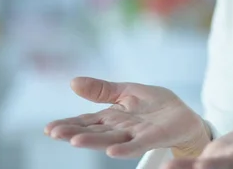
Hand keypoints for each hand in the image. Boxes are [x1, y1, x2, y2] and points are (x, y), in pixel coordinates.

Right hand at [44, 77, 209, 158]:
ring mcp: (136, 134)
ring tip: (75, 140)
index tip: (48, 128)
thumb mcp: (126, 91)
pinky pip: (138, 143)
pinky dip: (125, 148)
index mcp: (111, 117)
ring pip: (111, 138)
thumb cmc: (154, 105)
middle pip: (94, 131)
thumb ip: (101, 90)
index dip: (68, 124)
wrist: (183, 115)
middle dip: (74, 132)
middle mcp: (120, 128)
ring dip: (94, 141)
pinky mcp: (153, 136)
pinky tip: (112, 151)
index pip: (86, 121)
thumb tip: (72, 81)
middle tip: (54, 133)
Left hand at [165, 110, 232, 168]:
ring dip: (182, 167)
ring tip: (164, 168)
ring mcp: (223, 162)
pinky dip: (182, 165)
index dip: (216, 165)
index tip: (201, 166)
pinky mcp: (216, 157)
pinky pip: (196, 164)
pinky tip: (166, 167)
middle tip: (169, 168)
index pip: (231, 163)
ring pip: (200, 167)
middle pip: (211, 168)